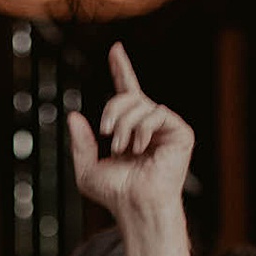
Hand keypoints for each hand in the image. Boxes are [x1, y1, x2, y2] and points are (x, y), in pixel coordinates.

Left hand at [67, 42, 194, 217]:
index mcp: (130, 128)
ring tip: (124, 148)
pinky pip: (158, 113)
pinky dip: (144, 128)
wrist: (136, 206)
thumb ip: (80, 142)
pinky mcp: (181, 133)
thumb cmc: (115, 193)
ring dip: (124, 125)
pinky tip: (141, 147)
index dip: (121, 69)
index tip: (115, 49)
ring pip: (140, 104)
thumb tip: (74, 115)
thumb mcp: (87, 168)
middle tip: (107, 134)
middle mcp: (149, 123)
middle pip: (126, 95)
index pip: (126, 92)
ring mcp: (166, 127)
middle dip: (112, 110)